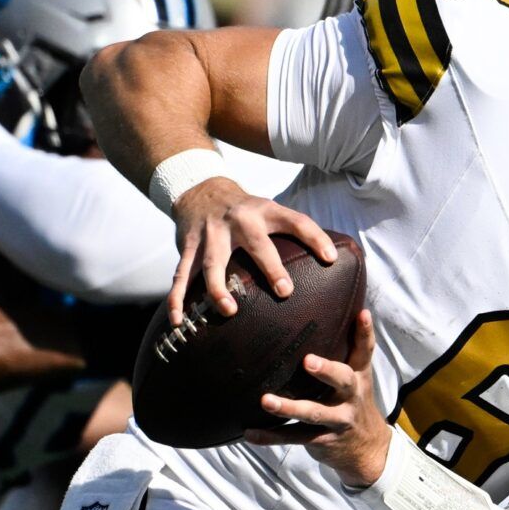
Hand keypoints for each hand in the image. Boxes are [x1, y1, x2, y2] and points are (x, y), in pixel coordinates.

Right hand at [167, 177, 336, 326]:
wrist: (199, 188)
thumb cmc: (245, 209)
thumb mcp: (269, 210)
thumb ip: (291, 232)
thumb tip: (330, 263)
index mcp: (265, 211)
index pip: (296, 221)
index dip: (315, 237)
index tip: (330, 258)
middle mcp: (239, 221)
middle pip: (256, 244)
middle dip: (270, 267)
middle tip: (285, 291)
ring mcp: (211, 234)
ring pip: (212, 263)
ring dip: (219, 288)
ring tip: (230, 310)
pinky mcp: (188, 246)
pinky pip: (181, 275)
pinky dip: (177, 299)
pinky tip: (179, 321)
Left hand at [246, 310, 389, 486]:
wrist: (367, 448)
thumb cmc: (351, 402)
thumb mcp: (357, 378)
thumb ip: (347, 351)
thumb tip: (343, 310)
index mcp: (358, 377)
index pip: (365, 351)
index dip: (364, 333)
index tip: (361, 314)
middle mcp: (351, 397)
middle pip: (343, 381)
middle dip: (326, 371)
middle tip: (307, 361)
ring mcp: (338, 420)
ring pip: (314, 413)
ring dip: (289, 407)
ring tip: (266, 400)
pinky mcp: (322, 439)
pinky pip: (295, 437)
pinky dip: (272, 436)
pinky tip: (250, 433)